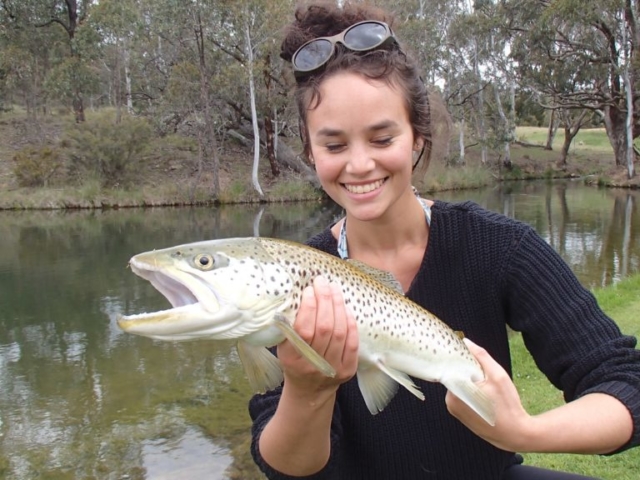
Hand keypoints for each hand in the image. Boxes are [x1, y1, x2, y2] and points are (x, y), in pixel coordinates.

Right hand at [278, 276, 358, 396]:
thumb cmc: (295, 360)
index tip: (309, 290)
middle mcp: (313, 365)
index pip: (304, 329)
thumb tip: (301, 293)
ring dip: (338, 307)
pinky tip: (346, 308)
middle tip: (323, 283)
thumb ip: (290, 325)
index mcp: (292, 358)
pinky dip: (350, 322)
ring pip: (340, 332)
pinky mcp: (348, 370)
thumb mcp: (284, 346)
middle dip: (325, 300)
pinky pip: (352, 342)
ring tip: (334, 290)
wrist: (309, 390)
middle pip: (324, 328)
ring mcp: (332, 369)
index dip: (309, 307)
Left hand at [445, 339, 532, 451]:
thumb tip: (466, 341)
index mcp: (456, 390)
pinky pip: (461, 397)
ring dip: (471, 384)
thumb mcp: (497, 375)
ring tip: (489, 393)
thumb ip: (481, 356)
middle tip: (487, 380)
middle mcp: (450, 401)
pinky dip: (471, 394)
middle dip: (469, 373)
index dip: (463, 359)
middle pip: (456, 376)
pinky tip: (486, 400)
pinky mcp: (459, 416)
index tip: (473, 359)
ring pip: (459, 386)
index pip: (452, 366)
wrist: (515, 434)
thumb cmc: (507, 406)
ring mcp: (453, 410)